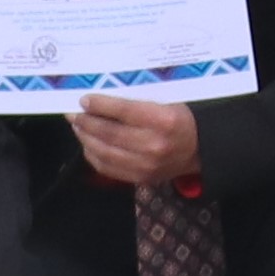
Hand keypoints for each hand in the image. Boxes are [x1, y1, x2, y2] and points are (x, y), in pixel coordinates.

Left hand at [66, 94, 197, 189]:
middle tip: (73, 113)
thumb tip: (103, 97)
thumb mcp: (168, 102)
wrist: (200, 150)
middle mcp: (153, 144)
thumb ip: (138, 100)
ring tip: (78, 127)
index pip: (123, 110)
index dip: (100, 104)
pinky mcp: (140, 178)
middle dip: (86, 121)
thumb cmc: (182, 120)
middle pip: (109, 132)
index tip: (84, 99)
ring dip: (85, 137)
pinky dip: (93, 155)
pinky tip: (89, 144)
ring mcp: (145, 165)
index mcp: (163, 120)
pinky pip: (107, 167)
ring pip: (104, 151)